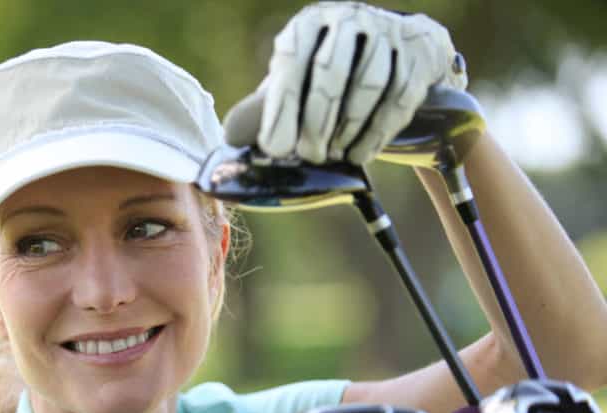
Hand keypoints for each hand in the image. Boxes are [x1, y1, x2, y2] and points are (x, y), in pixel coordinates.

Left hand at [224, 2, 466, 164]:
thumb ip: (264, 108)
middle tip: (308, 156)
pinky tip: (361, 154)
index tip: (274, 148)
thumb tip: (230, 135)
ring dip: (348, 127)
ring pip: (368, 83)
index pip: (292, 59)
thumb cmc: (332, 76)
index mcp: (309, 24)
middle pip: (330, 71)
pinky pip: (400, 96)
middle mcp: (348, 18)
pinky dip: (378, 131)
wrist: (400, 56)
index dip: (281, 107)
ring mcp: (388, 31)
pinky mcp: (420, 52)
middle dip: (317, 121)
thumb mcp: (296, 85)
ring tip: (333, 155)